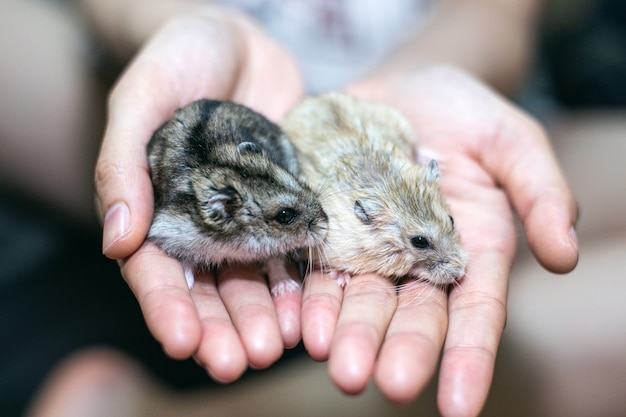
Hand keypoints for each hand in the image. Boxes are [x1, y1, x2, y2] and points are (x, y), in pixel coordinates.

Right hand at [95, 11, 304, 380]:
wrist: (239, 41)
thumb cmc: (178, 60)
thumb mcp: (140, 98)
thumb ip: (122, 163)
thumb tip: (117, 241)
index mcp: (158, 209)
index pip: (155, 271)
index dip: (166, 309)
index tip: (183, 342)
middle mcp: (204, 223)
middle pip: (210, 288)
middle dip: (224, 327)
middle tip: (239, 361)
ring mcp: (250, 216)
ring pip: (256, 278)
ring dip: (266, 315)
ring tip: (280, 345)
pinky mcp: (290, 204)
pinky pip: (297, 247)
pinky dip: (304, 279)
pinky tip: (314, 306)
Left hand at [301, 66, 578, 415]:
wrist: (399, 86)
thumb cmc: (463, 110)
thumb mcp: (511, 141)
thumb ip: (541, 192)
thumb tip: (564, 256)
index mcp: (470, 249)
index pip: (475, 310)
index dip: (469, 357)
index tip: (460, 407)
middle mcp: (417, 260)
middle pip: (410, 313)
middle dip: (398, 350)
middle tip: (383, 383)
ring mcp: (367, 246)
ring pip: (358, 298)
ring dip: (347, 333)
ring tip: (333, 359)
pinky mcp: (325, 226)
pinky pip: (316, 267)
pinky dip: (308, 296)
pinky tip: (299, 322)